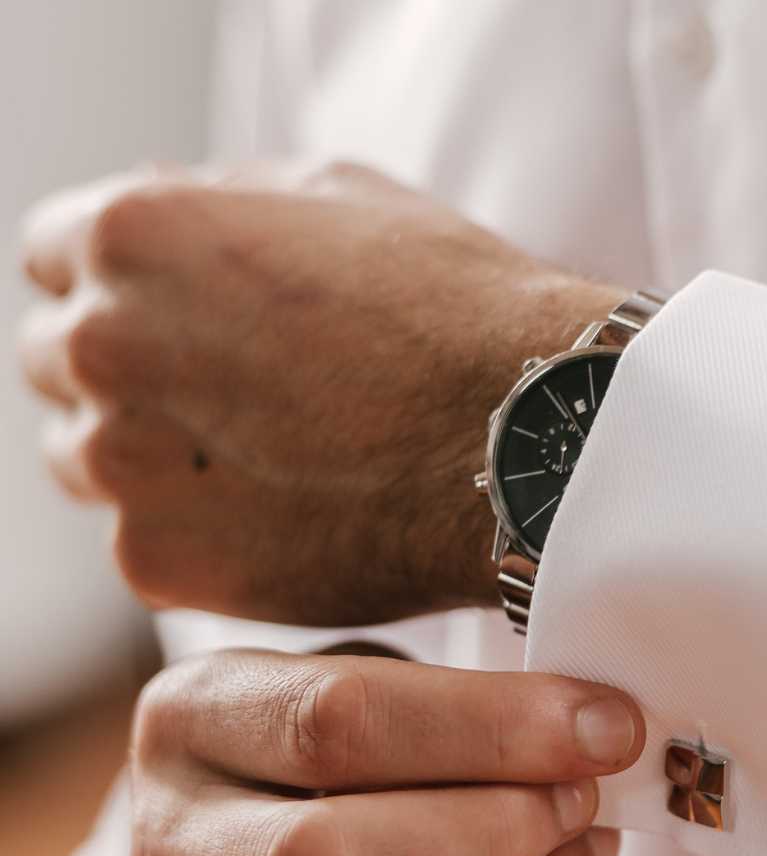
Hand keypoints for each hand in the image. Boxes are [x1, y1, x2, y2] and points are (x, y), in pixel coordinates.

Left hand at [18, 162, 623, 624]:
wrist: (525, 440)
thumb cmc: (455, 312)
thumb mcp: (338, 196)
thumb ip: (219, 199)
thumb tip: (159, 216)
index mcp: (135, 237)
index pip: (55, 257)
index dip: (121, 286)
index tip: (174, 320)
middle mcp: (103, 347)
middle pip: (59, 361)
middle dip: (130, 372)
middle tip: (230, 398)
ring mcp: (124, 464)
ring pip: (89, 459)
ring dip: (152, 457)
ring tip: (264, 462)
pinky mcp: (160, 562)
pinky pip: (145, 542)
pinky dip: (199, 535)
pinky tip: (284, 518)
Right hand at [129, 648, 643, 855]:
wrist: (234, 838)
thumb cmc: (317, 738)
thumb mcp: (349, 672)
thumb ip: (445, 695)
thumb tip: (595, 725)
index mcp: (190, 719)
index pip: (337, 722)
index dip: (491, 727)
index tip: (604, 725)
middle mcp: (172, 848)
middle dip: (502, 831)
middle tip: (587, 796)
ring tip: (595, 849)